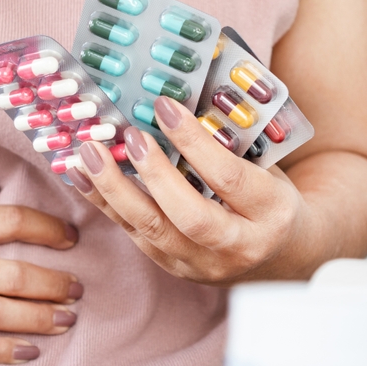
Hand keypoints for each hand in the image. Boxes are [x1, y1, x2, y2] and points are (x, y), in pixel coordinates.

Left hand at [67, 96, 312, 284]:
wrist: (285, 253)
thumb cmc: (272, 196)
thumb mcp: (268, 165)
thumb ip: (229, 141)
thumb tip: (172, 97)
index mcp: (271, 213)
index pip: (228, 177)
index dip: (194, 141)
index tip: (165, 106)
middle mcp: (239, 246)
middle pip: (189, 216)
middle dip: (154, 174)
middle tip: (129, 136)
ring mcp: (204, 264)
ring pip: (152, 232)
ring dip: (114, 191)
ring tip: (89, 154)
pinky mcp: (175, 268)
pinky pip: (134, 235)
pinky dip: (105, 204)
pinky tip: (81, 176)